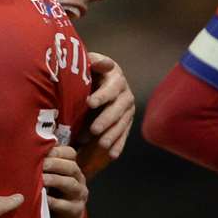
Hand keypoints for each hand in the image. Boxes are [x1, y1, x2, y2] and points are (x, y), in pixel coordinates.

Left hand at [43, 145, 88, 217]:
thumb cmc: (54, 194)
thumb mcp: (52, 177)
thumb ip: (45, 165)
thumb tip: (27, 149)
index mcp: (72, 168)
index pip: (70, 153)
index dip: (57, 151)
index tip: (41, 151)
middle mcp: (79, 179)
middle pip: (71, 167)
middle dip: (55, 164)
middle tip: (40, 164)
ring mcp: (79, 195)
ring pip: (70, 184)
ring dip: (55, 180)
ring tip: (41, 180)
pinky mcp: (75, 210)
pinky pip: (66, 205)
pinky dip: (54, 201)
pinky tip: (44, 198)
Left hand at [81, 52, 133, 176]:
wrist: (100, 79)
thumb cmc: (91, 71)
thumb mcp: (91, 63)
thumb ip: (93, 61)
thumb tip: (101, 62)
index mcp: (116, 78)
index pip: (110, 88)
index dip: (101, 96)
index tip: (89, 103)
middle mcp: (125, 93)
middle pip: (117, 108)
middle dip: (106, 120)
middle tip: (94, 130)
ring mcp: (127, 109)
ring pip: (122, 123)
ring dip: (112, 135)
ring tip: (102, 145)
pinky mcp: (127, 121)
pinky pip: (124, 134)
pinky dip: (119, 145)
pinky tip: (112, 155)